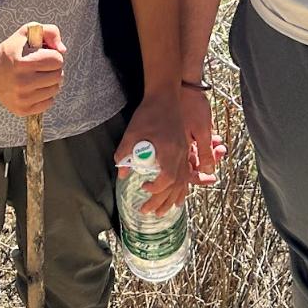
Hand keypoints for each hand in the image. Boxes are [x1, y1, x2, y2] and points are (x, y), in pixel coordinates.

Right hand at [0, 23, 64, 116]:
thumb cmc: (13, 49)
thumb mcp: (28, 32)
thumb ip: (50, 32)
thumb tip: (63, 50)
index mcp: (21, 64)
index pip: (57, 60)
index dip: (53, 55)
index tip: (43, 54)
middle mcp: (21, 84)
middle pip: (58, 76)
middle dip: (53, 68)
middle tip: (41, 65)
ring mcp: (21, 99)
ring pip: (55, 90)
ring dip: (50, 81)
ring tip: (36, 75)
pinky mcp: (22, 110)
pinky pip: (49, 103)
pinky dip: (45, 94)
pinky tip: (34, 87)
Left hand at [116, 93, 189, 213]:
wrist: (166, 95)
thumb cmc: (149, 112)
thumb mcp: (132, 132)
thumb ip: (125, 153)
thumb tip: (122, 173)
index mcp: (169, 151)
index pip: (166, 178)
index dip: (155, 189)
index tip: (143, 189)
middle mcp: (180, 154)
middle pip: (175, 185)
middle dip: (161, 201)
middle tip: (147, 211)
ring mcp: (184, 151)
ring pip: (183, 181)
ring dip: (173, 198)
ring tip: (163, 211)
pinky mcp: (185, 148)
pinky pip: (186, 173)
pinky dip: (182, 186)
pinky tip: (178, 195)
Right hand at [180, 85, 226, 187]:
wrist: (185, 84)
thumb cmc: (192, 105)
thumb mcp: (203, 131)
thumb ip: (205, 153)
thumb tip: (208, 171)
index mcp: (177, 149)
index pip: (186, 174)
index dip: (200, 178)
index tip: (212, 178)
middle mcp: (174, 146)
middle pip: (190, 164)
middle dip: (208, 161)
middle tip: (220, 154)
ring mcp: (176, 139)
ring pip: (193, 153)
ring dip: (208, 150)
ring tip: (219, 144)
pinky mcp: (179, 131)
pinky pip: (192, 142)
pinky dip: (204, 142)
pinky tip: (213, 136)